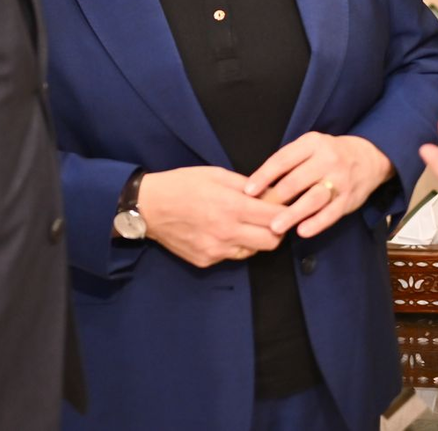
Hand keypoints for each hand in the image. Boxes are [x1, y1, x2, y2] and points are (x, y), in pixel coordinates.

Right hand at [136, 166, 284, 267]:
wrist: (149, 207)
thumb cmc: (183, 184)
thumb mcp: (216, 175)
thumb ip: (246, 185)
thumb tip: (271, 191)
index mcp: (231, 207)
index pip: (275, 217)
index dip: (286, 212)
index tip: (287, 206)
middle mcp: (227, 233)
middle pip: (271, 242)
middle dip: (278, 230)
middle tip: (273, 219)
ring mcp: (216, 250)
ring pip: (253, 251)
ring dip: (256, 239)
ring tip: (247, 224)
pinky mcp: (206, 261)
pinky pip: (232, 256)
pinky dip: (236, 245)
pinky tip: (225, 231)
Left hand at [244, 132, 394, 238]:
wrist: (368, 157)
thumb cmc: (329, 154)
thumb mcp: (310, 146)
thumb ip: (289, 161)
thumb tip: (260, 183)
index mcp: (312, 143)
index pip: (283, 159)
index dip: (264, 176)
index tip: (248, 191)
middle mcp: (327, 159)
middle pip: (296, 181)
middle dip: (274, 198)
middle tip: (257, 213)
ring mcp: (339, 180)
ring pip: (312, 198)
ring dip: (292, 214)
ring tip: (275, 227)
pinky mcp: (348, 199)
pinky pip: (330, 213)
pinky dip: (316, 223)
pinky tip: (302, 232)